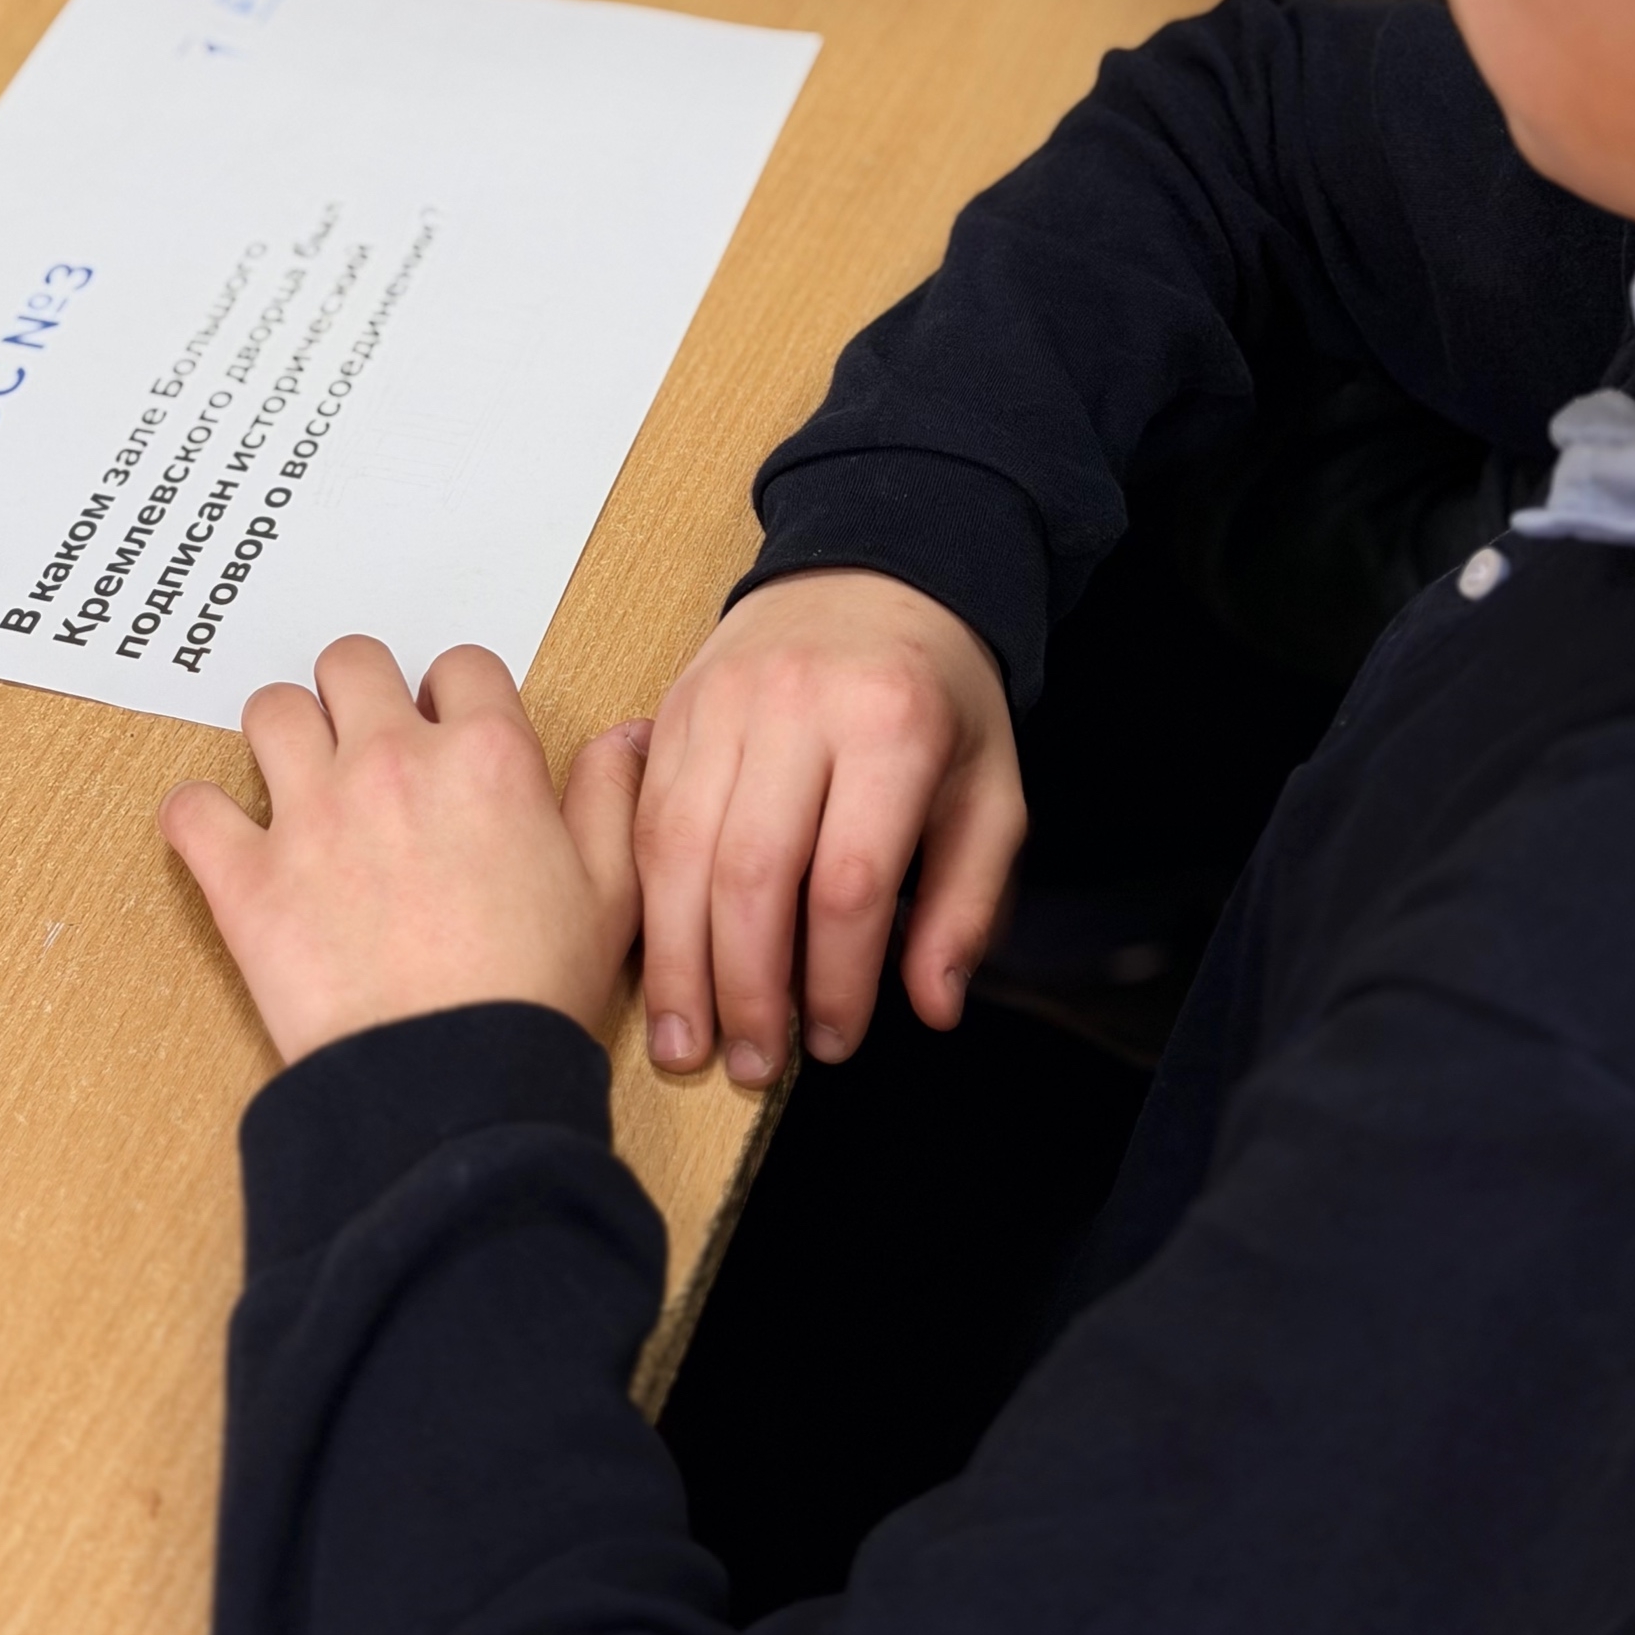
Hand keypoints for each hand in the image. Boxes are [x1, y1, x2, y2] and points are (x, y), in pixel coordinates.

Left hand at [161, 636, 644, 1064]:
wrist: (457, 1084)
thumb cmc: (536, 993)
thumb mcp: (610, 890)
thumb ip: (610, 797)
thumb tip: (622, 735)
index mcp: (486, 757)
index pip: (459, 666)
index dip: (454, 696)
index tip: (448, 733)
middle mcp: (393, 763)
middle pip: (351, 662)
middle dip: (358, 690)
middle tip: (365, 740)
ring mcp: (312, 814)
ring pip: (269, 711)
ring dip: (283, 734)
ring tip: (298, 777)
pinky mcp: (247, 878)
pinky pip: (190, 809)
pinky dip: (199, 819)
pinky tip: (226, 838)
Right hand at [634, 572, 1024, 1087]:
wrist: (872, 571)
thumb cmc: (936, 693)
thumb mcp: (991, 788)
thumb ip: (965, 901)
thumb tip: (929, 1005)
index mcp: (890, 724)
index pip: (848, 880)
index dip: (834, 978)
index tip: (834, 1041)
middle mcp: (796, 707)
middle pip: (749, 872)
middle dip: (744, 987)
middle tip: (750, 1064)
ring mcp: (721, 702)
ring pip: (677, 849)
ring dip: (678, 960)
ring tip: (687, 1039)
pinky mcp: (673, 707)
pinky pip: (642, 819)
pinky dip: (645, 902)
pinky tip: (658, 963)